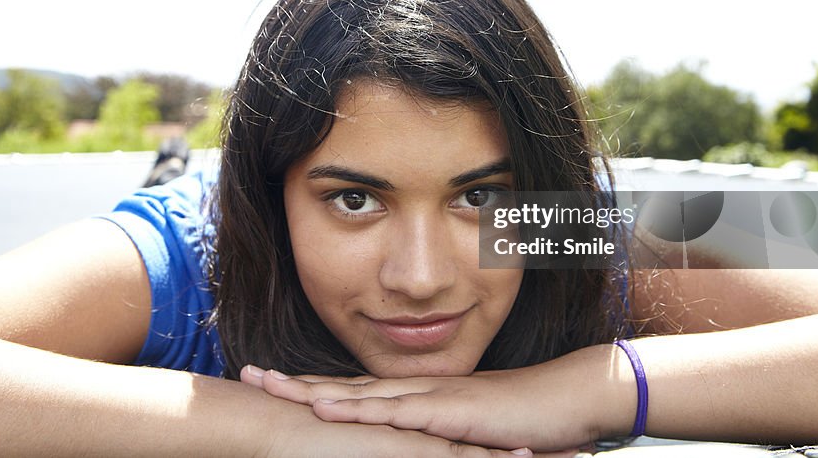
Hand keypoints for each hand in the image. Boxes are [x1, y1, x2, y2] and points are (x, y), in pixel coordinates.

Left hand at [241, 344, 626, 453]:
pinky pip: (397, 413)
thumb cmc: (522, 418)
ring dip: (312, 391)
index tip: (272, 383)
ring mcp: (432, 398)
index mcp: (418, 394)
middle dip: (295, 383)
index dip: (312, 386)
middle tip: (249, 375)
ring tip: (271, 387)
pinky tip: (329, 411)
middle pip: (345, 386)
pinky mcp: (450, 414)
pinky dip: (359, 412)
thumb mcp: (467, 431)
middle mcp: (417, 390)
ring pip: (360, 394)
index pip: (354, 390)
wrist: (568, 398)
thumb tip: (411, 442)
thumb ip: (435, 433)